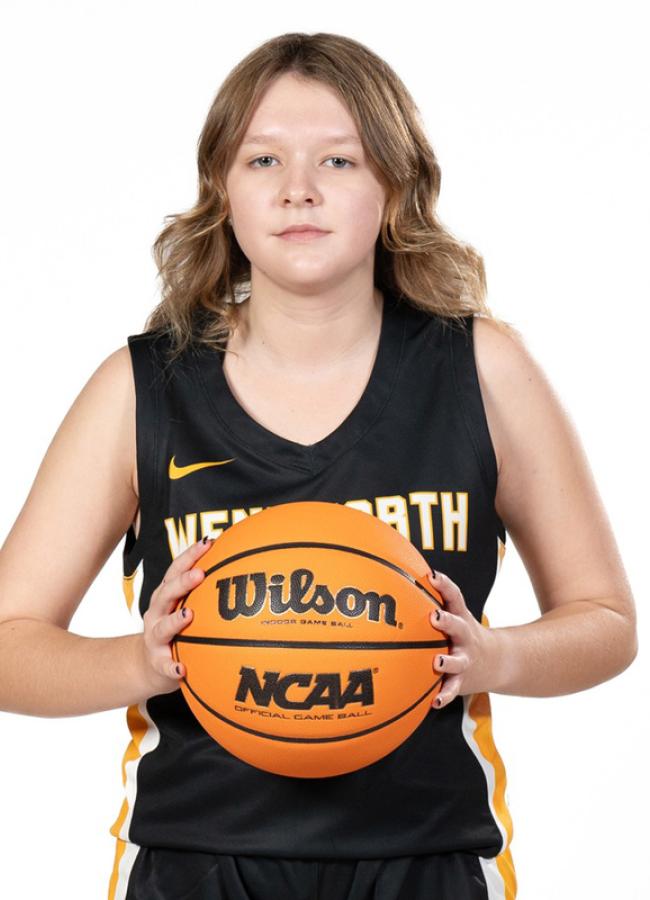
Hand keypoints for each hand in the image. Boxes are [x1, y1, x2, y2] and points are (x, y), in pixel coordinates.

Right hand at [139, 536, 215, 696]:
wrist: (148, 665)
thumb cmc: (175, 630)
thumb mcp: (183, 607)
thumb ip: (204, 592)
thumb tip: (242, 566)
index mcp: (166, 597)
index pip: (176, 571)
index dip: (190, 556)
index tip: (208, 543)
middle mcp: (157, 614)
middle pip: (167, 593)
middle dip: (182, 582)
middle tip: (200, 574)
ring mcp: (155, 638)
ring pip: (162, 627)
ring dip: (174, 621)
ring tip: (188, 615)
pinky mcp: (157, 663)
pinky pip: (164, 666)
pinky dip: (171, 667)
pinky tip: (181, 669)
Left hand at [427, 569, 498, 708]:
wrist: (497, 662)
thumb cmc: (460, 634)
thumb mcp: (453, 615)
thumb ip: (430, 600)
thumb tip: (394, 576)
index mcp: (460, 618)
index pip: (454, 598)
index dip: (445, 586)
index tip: (433, 576)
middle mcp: (464, 637)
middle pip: (458, 626)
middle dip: (447, 622)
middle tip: (435, 617)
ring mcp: (465, 659)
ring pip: (458, 661)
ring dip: (447, 662)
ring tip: (437, 663)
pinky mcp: (462, 680)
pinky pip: (453, 689)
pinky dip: (445, 695)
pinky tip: (434, 702)